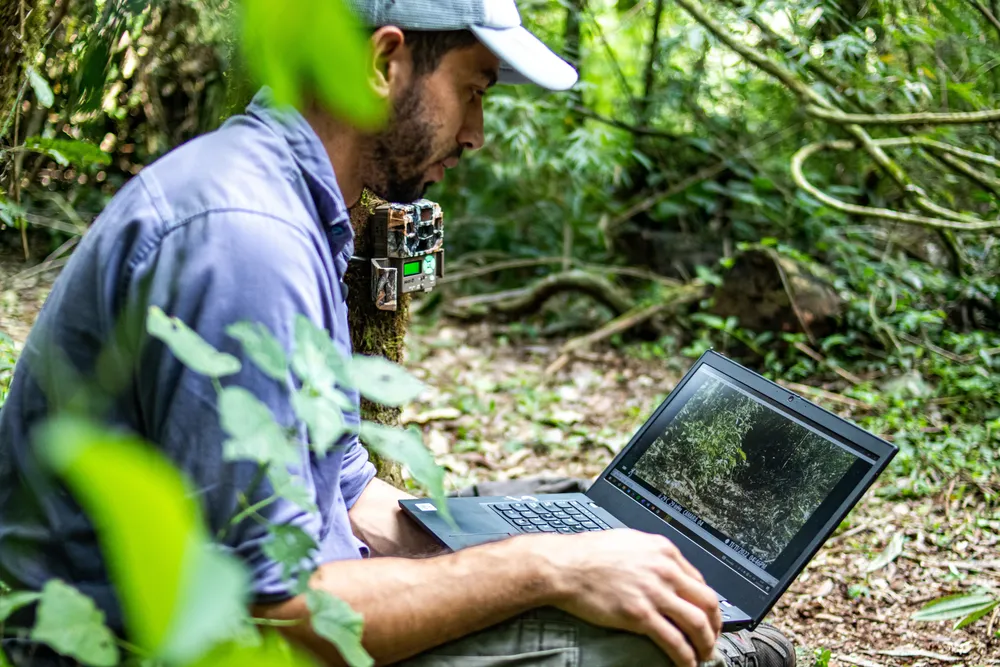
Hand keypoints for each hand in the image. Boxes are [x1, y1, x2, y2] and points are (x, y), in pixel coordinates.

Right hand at [535, 529, 722, 666]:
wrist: (564, 566)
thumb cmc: (587, 553)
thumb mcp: (628, 542)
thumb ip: (651, 555)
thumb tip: (664, 568)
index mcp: (663, 550)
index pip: (700, 580)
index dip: (707, 603)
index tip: (706, 615)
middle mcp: (665, 570)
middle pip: (707, 602)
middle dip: (715, 625)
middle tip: (712, 638)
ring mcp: (654, 593)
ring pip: (697, 624)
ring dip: (706, 643)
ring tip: (703, 654)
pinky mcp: (641, 615)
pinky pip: (674, 641)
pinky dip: (686, 656)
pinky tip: (686, 664)